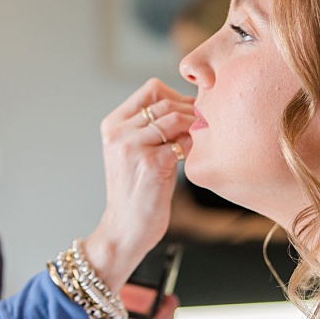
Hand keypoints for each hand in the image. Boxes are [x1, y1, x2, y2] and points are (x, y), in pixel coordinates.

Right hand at [84, 78, 196, 288]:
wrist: (124, 229)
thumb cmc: (137, 192)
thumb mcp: (134, 153)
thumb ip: (152, 127)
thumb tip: (190, 104)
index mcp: (112, 124)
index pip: (150, 89)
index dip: (176, 95)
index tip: (191, 111)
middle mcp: (118, 132)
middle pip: (165, 100)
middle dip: (191, 110)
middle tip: (206, 125)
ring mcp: (132, 147)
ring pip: (174, 117)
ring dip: (195, 126)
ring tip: (202, 140)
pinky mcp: (150, 163)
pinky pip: (182, 142)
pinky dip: (195, 146)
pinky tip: (197, 157)